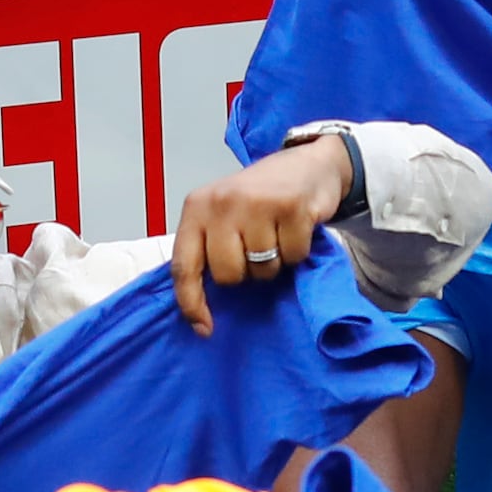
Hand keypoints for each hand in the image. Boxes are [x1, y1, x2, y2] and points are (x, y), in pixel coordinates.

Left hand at [171, 135, 357, 334]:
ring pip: (262, 269)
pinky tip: (296, 228)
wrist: (308, 163)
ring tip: (277, 234)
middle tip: (257, 247)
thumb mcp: (223, 213)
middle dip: (246, 272)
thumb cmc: (261, 195)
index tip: (203, 328)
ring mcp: (257, 204)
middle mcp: (222, 203)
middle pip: (228, 274)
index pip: (183, 265)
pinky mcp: (292, 207)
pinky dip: (298, 251)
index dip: (191, 302)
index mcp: (197, 207)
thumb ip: (208, 247)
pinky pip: (292, 257)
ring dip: (275, 262)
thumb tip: (198, 305)